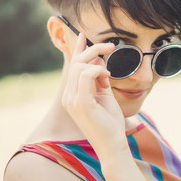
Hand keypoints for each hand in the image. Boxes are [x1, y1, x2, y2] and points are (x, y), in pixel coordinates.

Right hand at [62, 33, 126, 157]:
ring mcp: (72, 99)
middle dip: (92, 50)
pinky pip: (86, 75)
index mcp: (72, 94)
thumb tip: (100, 65)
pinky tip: (107, 76)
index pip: (73, 67)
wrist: (112, 143)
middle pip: (76, 63)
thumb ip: (99, 81)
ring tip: (109, 69)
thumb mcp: (104, 97)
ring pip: (80, 66)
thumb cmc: (109, 122)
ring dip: (97, 59)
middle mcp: (68, 96)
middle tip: (110, 46)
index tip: (83, 36)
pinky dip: (98, 70)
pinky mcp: (81, 102)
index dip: (78, 50)